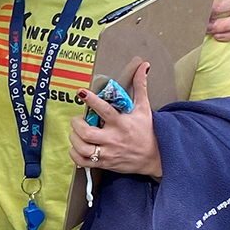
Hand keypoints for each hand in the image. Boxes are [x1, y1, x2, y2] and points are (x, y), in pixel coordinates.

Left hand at [68, 62, 161, 178]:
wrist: (155, 157)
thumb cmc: (147, 131)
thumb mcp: (144, 108)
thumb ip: (140, 86)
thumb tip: (143, 66)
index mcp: (121, 123)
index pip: (104, 110)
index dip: (91, 100)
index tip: (81, 91)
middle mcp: (113, 139)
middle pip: (87, 133)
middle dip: (77, 124)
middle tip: (78, 119)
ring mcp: (108, 153)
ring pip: (83, 149)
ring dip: (74, 139)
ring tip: (76, 132)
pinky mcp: (105, 164)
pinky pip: (83, 162)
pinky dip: (75, 155)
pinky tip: (77, 147)